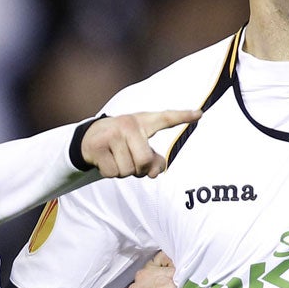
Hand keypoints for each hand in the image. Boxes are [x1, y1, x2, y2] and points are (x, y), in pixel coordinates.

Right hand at [82, 110, 201, 177]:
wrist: (89, 138)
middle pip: (145, 161)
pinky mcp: (97, 145)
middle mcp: (129, 124)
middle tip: (132, 162)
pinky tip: (105, 160)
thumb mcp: (139, 147)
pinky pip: (112, 172)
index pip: (166, 118)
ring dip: (123, 172)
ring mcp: (112, 133)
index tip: (200, 114)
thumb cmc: (122, 144)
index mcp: (143, 121)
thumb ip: (153, 160)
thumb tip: (155, 172)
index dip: (183, 117)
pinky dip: (110, 173)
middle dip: (140, 170)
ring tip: (117, 159)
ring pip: (127, 170)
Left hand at [129, 251, 182, 287]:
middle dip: (177, 282)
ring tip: (180, 287)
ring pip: (167, 263)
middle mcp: (140, 279)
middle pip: (165, 272)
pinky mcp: (153, 267)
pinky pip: (164, 257)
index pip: (161, 283)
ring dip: (176, 273)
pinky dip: (173, 263)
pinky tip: (177, 276)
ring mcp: (146, 271)